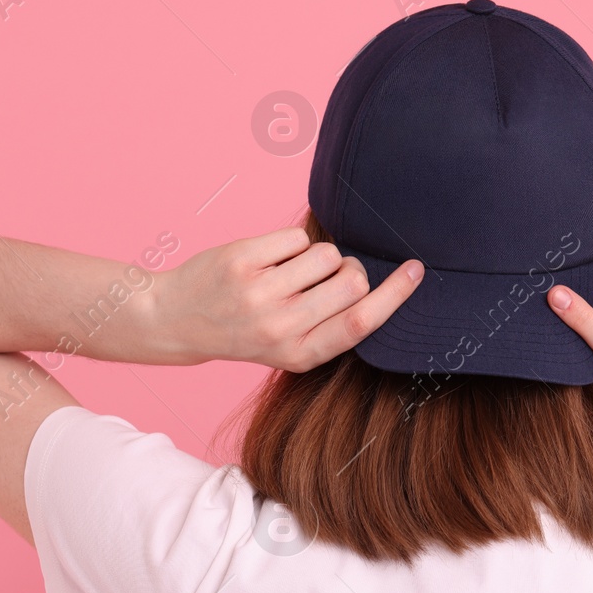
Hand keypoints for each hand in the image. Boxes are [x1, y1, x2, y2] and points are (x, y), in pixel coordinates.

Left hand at [152, 227, 422, 369]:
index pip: (362, 323)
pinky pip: (297, 237)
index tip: (416, 270)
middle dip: (349, 269)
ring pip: (327, 254)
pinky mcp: (242, 262)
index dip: (396, 294)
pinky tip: (266, 260)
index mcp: (300, 355)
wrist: (175, 321)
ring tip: (288, 271)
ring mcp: (260, 294)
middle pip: (353, 280)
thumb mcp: (287, 346)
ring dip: (318, 256)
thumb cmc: (242, 330)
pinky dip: (289, 242)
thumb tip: (374, 282)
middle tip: (324, 276)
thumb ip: (328, 322)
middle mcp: (282, 328)